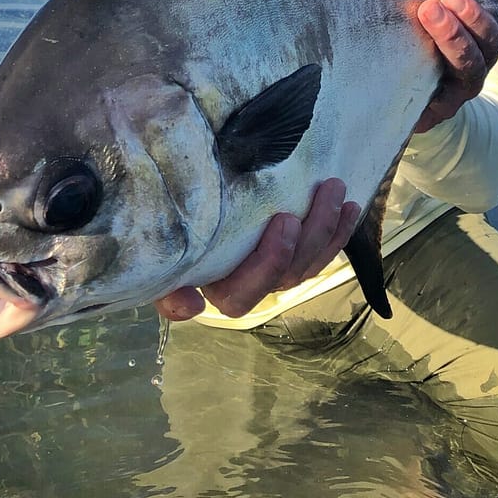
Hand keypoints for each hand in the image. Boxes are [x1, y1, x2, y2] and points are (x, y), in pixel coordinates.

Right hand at [153, 178, 361, 321]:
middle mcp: (242, 285)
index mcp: (209, 287)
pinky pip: (317, 252)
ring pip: (305, 265)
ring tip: (337, 189)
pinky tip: (350, 206)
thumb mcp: (148, 249)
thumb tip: (189, 307)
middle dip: (311, 235)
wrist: (160, 193)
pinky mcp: (286, 251)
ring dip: (328, 229)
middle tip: (324, 192)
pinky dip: (336, 230)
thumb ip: (163, 280)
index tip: (284, 220)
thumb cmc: (151, 221)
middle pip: (284, 277)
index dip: (269, 262)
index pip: (242, 295)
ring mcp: (267, 268)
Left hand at [413, 0, 497, 132]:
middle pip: (479, 58)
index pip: (491, 35)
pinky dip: (417, 85)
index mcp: (480, 50)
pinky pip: (428, 104)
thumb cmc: (426, 41)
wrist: (399, 93)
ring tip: (423, 19)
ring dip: (446, 46)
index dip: (477, 15)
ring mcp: (451, 99)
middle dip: (459, 31)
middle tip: (430, 7)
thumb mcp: (443, 9)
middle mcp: (472, 76)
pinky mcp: (428, 116)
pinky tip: (400, 64)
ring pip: (461, 77)